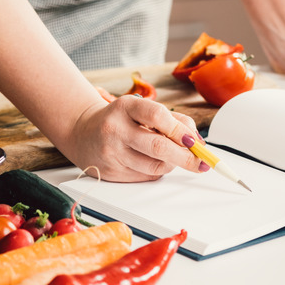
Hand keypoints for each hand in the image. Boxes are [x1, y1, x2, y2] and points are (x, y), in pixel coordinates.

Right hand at [58, 95, 205, 181]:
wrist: (82, 132)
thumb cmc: (120, 119)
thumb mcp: (141, 109)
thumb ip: (172, 119)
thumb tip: (198, 141)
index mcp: (125, 107)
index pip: (157, 116)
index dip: (180, 130)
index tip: (194, 141)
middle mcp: (115, 129)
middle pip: (159, 147)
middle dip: (186, 157)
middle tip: (201, 161)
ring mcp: (111, 153)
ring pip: (154, 166)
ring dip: (173, 164)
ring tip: (175, 157)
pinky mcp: (111, 173)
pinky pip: (145, 177)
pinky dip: (158, 171)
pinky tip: (154, 162)